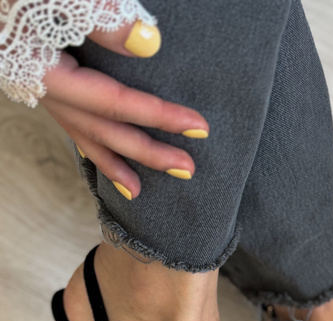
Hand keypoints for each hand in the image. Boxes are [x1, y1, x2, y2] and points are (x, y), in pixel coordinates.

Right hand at [41, 21, 208, 199]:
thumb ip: (102, 18)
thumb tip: (150, 44)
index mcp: (45, 69)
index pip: (117, 102)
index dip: (160, 117)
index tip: (200, 129)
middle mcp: (41, 87)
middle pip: (103, 130)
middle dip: (147, 152)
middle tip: (187, 171)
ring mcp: (35, 87)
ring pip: (82, 135)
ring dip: (113, 163)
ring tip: (138, 192)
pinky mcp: (34, 79)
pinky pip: (68, 123)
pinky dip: (89, 145)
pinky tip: (101, 158)